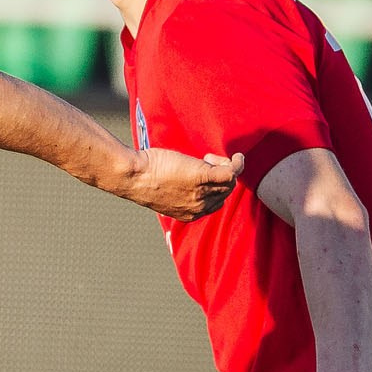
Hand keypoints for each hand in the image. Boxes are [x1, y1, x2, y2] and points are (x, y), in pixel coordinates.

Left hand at [122, 147, 243, 220]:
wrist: (133, 175)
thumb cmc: (144, 178)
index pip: (217, 202)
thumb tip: (188, 180)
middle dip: (220, 174)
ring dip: (225, 166)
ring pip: (229, 181)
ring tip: (207, 158)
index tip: (204, 173)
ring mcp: (202, 193)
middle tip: (204, 161)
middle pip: (225, 191)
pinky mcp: (202, 177)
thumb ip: (181, 191)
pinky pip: (231, 172)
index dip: (215, 187)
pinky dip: (238, 164)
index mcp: (190, 214)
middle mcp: (199, 207)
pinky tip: (237, 157)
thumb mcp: (166, 191)